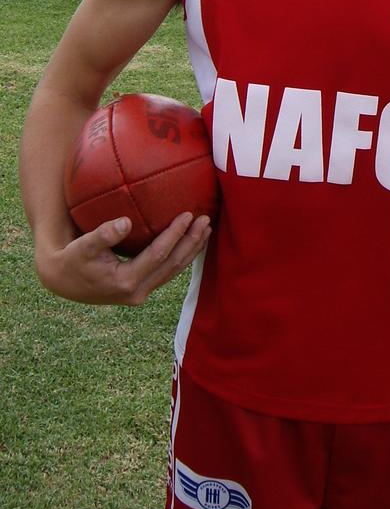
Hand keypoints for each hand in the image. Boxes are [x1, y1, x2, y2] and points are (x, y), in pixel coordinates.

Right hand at [34, 212, 211, 305]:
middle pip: (173, 265)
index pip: (158, 255)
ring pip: (173, 271)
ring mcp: (141, 293)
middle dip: (192, 242)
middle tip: (206, 220)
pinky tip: (190, 242)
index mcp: (125, 282)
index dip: (175, 235)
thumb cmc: (72, 259)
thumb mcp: (83, 246)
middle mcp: (137, 292)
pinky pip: (167, 272)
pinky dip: (181, 256)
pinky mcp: (141, 289)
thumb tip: (126, 222)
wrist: (64, 281)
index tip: (188, 215)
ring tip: (206, 230)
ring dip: (191, 250)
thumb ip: (103, 235)